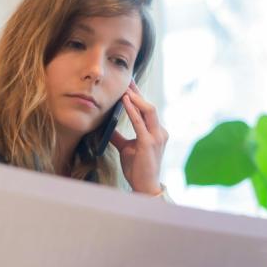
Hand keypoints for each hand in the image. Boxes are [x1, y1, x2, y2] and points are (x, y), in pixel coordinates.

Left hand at [109, 80, 168, 194]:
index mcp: (156, 132)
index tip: (128, 85)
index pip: (146, 110)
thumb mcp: (126, 148)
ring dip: (137, 98)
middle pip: (149, 106)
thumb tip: (107, 127)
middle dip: (138, 92)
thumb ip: (118, 137)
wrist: (144, 186)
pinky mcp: (149, 143)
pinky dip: (132, 110)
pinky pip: (140, 123)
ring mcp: (156, 137)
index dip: (138, 96)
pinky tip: (125, 101)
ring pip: (149, 110)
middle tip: (126, 80)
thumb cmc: (138, 169)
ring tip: (125, 88)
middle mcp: (159, 132)